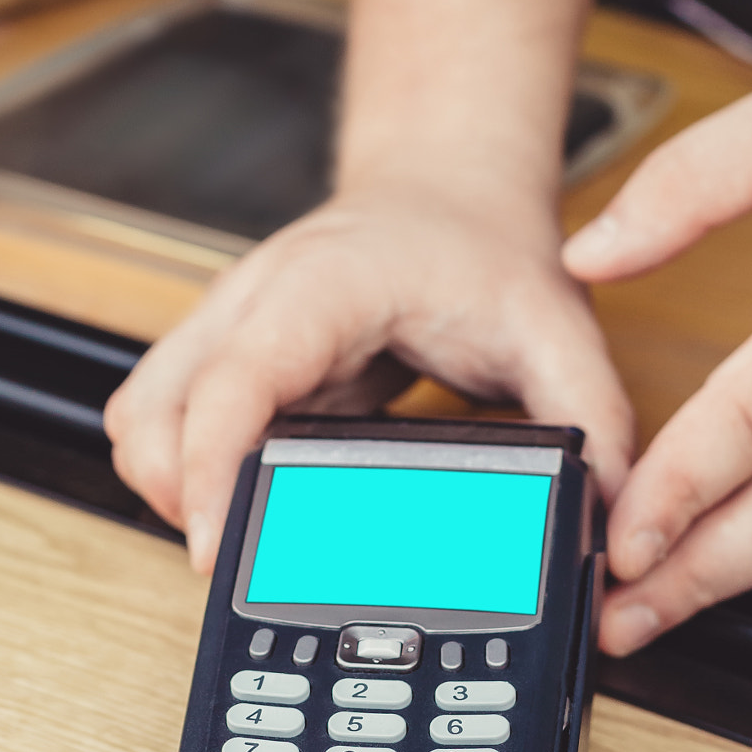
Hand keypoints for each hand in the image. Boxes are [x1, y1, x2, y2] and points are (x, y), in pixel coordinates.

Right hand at [103, 173, 632, 569]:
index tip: (217, 547)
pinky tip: (237, 503)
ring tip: (233, 542)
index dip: (211, 471)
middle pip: (152, 411)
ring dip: (166, 487)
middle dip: (177, 498)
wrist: (448, 186)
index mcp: (321, 289)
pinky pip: (166, 420)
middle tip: (237, 564)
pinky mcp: (226, 356)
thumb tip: (610, 518)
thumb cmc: (482, 247)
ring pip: (140, 417)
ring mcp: (228, 327)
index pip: (231, 383)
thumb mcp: (555, 329)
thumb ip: (591, 420)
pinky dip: (180, 470)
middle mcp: (253, 302)